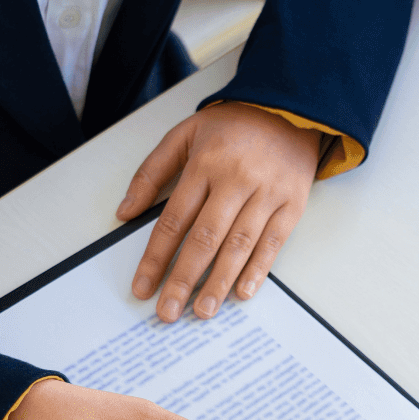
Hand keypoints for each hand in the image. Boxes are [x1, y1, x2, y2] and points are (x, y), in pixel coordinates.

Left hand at [116, 101, 323, 321]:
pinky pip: (273, 242)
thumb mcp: (184, 134)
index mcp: (205, 164)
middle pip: (204, 238)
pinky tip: (242, 292)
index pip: (174, 220)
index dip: (156, 257)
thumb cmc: (234, 125)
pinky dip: (258, 270)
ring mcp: (266, 193)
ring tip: (203, 310)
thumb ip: (152, 171)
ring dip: (219, 281)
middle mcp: (236, 180)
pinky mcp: (292, 203)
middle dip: (183, 279)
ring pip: (239, 245)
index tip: (143, 286)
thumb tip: (126, 211)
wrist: (290, 108)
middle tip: (169, 312)